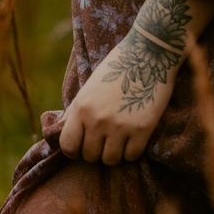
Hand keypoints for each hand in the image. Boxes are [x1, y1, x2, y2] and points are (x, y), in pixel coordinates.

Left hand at [58, 0, 192, 164]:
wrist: (148, 53)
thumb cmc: (117, 67)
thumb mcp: (89, 87)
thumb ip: (77, 111)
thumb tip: (65, 133)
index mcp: (81, 107)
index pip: (68, 146)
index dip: (74, 150)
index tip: (82, 146)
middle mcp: (98, 119)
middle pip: (90, 156)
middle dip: (96, 151)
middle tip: (104, 140)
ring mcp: (120, 126)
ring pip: (110, 160)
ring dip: (114, 153)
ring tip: (119, 139)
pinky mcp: (142, 129)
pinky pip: (132, 156)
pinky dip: (132, 151)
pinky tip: (134, 137)